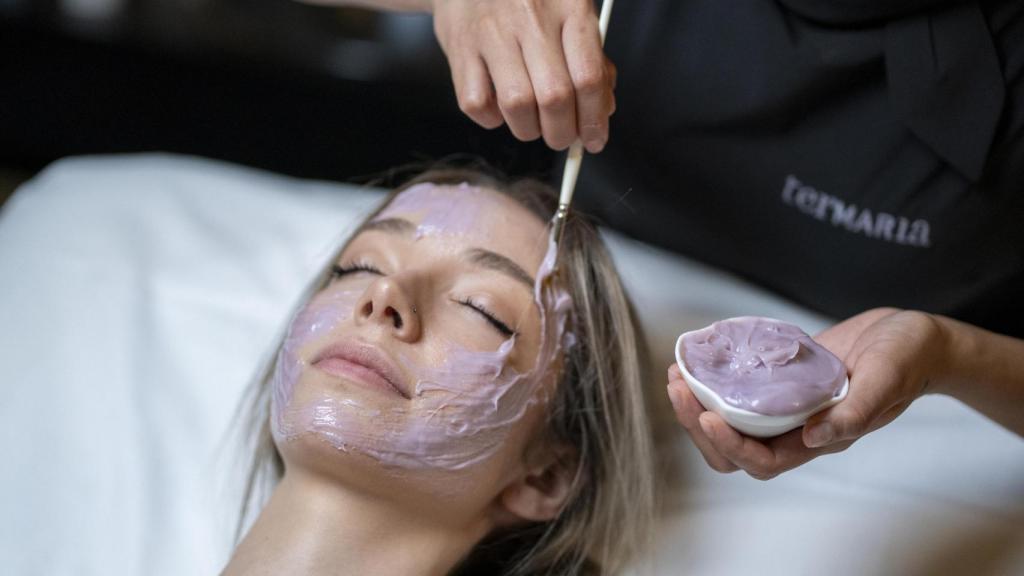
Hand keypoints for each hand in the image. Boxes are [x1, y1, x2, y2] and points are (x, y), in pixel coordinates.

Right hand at [431, 0, 615, 151]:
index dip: (594, 119)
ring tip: (531, 124)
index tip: (594, 139)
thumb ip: (592, 60)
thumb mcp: (570, 16)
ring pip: (517, 106)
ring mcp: (491, 31)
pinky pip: (476, 103)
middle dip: (562, 133)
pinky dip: (491, 119)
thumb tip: (603, 110)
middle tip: (562, 137)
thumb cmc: (528, 2)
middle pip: (554, 97)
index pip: (589, 77)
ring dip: (528, 130)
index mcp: (569, 6)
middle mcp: (530, 16)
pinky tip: (499, 107)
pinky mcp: (460, 47)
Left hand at [666, 308, 947, 479]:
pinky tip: (699, 358)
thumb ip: (858, 411)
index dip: (731, 445)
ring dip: (698, 404)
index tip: (708, 415)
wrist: (911, 338)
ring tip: (678, 373)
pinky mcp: (780, 380)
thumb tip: (815, 439)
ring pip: (730, 421)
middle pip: (735, 449)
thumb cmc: (907, 358)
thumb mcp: (887, 378)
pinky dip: (714, 380)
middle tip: (678, 388)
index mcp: (822, 437)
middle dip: (699, 425)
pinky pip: (738, 391)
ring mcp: (786, 404)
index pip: (763, 461)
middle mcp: (797, 428)